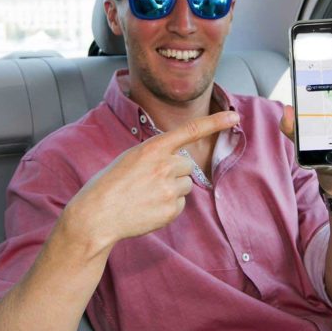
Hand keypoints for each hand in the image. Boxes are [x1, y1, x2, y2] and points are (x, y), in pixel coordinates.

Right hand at [67, 111, 239, 247]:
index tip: (234, 116)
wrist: (97, 214)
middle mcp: (165, 166)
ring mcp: (169, 189)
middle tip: (150, 181)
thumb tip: (178, 162)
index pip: (190, 130)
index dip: (215, 122)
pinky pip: (181, 204)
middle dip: (175, 172)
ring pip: (186, 185)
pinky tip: (148, 208)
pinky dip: (168, 206)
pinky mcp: (171, 210)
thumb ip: (156, 154)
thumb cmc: (109, 184)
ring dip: (172, 189)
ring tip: (147, 195)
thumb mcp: (131, 157)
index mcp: (153, 148)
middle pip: (187, 165)